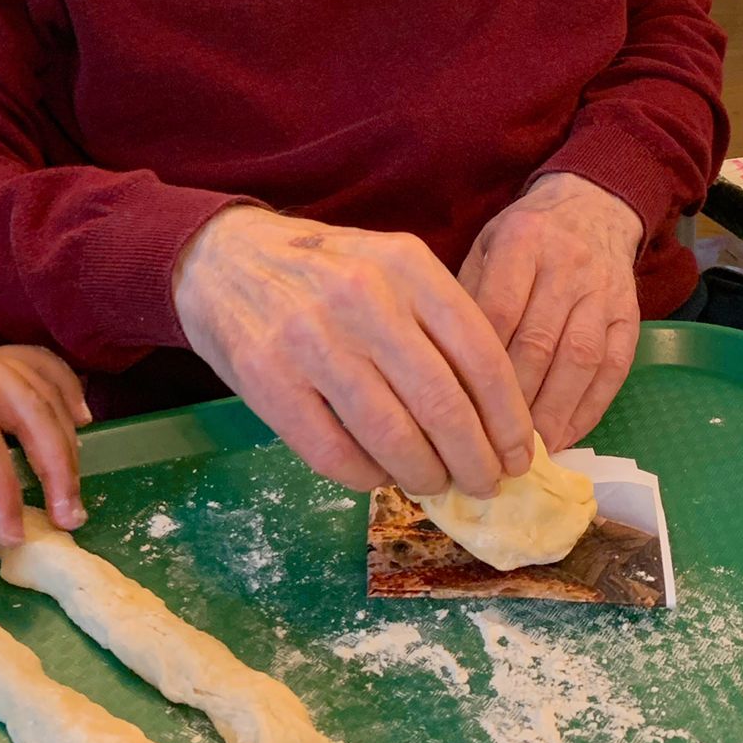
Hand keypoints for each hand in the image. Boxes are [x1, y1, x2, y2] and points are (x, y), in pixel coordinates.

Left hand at [0, 330, 89, 546]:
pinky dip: (63, 395)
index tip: (15, 536)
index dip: (5, 493)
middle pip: (31, 411)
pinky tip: (79, 424)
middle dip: (56, 468)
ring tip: (72, 494)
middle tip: (68, 520)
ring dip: (64, 442)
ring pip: (42, 392)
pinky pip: (39, 368)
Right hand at [173, 208, 533, 497]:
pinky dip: (368, 477)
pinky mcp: (268, 380)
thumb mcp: (389, 267)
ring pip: (393, 437)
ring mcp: (312, 340)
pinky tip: (379, 475)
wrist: (222, 258)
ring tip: (435, 484)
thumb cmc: (323, 271)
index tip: (520, 454)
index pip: (481, 355)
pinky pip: (335, 454)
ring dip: (425, 475)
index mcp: (407, 265)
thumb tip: (494, 415)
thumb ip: (437, 323)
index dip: (509, 418)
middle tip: (485, 484)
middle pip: (443, 404)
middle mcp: (364, 299)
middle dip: (476, 460)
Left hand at [457, 174, 642, 451]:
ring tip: (528, 450)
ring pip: (579, 360)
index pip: (498, 311)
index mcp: (522, 242)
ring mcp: (603, 292)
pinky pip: (613, 369)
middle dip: (513, 400)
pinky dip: (589, 409)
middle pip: (539, 341)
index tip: (458, 409)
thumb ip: (466, 295)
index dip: (479, 365)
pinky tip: (565, 436)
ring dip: (553, 411)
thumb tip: (444, 366)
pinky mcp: (629, 316)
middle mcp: (567, 265)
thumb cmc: (525, 236)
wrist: (593, 207)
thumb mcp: (485, 244)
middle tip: (488, 443)